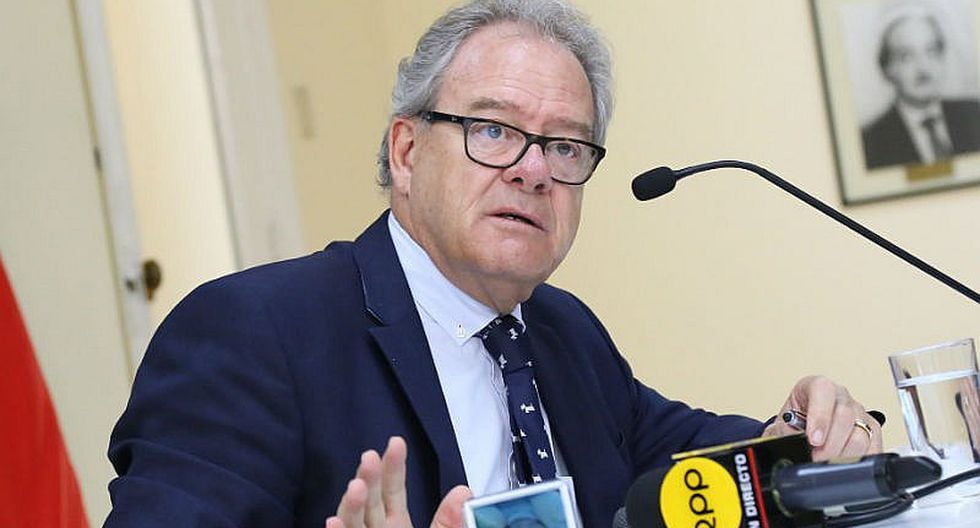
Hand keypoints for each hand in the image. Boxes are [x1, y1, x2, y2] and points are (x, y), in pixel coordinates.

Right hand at [324, 436, 471, 527]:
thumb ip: (449, 521)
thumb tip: (464, 491)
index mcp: (398, 525)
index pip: (393, 489)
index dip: (394, 465)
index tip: (396, 441)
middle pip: (371, 501)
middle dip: (369, 478)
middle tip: (369, 456)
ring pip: (354, 522)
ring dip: (351, 504)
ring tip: (356, 486)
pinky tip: (332, 520)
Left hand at [763, 375, 882, 460]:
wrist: (798, 432)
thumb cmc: (792, 425)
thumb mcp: (783, 427)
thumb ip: (788, 433)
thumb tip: (797, 445)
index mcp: (816, 386)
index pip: (823, 390)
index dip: (820, 416)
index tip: (814, 439)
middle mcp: (840, 395)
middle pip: (845, 416)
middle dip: (829, 445)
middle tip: (816, 458)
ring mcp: (859, 411)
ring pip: (861, 435)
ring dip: (843, 455)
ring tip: (826, 462)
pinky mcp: (872, 430)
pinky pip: (874, 447)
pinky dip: (859, 461)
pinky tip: (844, 465)